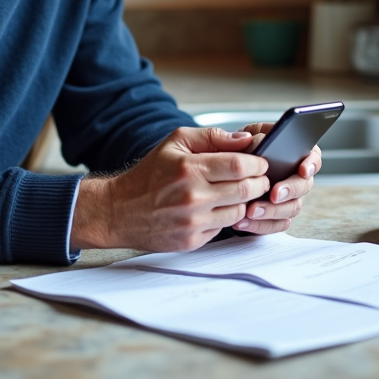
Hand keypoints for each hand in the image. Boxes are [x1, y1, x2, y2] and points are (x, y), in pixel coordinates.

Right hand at [71, 127, 269, 251]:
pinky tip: (218, 208)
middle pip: (246, 190)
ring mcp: (193, 222)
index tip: (260, 162)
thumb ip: (212, 137)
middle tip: (258, 178)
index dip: (257, 163)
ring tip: (238, 192)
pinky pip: (224, 229)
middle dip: (259, 182)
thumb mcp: (175, 142)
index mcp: (189, 169)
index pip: (240, 166)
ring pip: (240, 212)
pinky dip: (226, 218)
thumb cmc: (149, 174)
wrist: (119, 210)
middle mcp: (192, 197)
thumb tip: (245, 139)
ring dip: (245, 202)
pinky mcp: (192, 241)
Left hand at [231, 121, 321, 235]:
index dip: (311, 164)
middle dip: (290, 190)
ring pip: (292, 208)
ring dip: (273, 210)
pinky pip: (277, 224)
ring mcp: (287, 198)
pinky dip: (261, 225)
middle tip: (274, 194)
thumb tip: (250, 140)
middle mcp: (294, 176)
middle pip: (305, 185)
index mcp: (292, 152)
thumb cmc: (235, 152)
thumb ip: (244, 136)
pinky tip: (243, 221)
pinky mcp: (276, 216)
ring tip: (251, 210)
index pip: (313, 156)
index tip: (302, 170)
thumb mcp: (240, 137)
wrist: (221, 176)